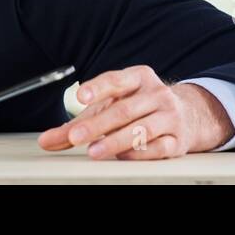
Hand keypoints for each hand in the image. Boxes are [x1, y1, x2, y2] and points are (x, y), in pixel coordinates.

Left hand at [37, 65, 234, 159]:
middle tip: (75, 136)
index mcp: (138, 78)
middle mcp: (156, 94)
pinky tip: (123, 156)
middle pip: (124, 109)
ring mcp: (169, 116)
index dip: (97, 88)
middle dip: (97, 124)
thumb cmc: (138, 108)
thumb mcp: (109, 107)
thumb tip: (47, 141)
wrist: (187, 115)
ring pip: (141, 129)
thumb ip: (76, 123)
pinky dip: (139, 153)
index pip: (116, 80)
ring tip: (94, 151)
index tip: (79, 97)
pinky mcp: (178, 140)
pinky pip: (158, 148)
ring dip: (115, 141)